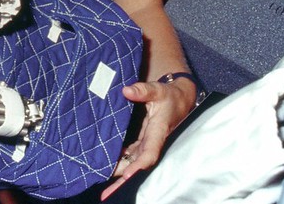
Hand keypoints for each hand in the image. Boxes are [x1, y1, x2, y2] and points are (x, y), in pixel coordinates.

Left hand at [101, 78, 196, 199]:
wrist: (178, 99)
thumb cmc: (169, 96)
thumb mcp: (158, 90)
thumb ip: (143, 90)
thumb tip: (126, 91)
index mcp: (158, 132)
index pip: (149, 153)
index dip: (139, 165)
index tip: (127, 175)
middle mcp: (152, 142)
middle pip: (138, 165)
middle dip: (125, 180)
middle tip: (108, 194)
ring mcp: (147, 143)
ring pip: (133, 163)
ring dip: (120, 174)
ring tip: (104, 189)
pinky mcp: (142, 141)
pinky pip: (130, 155)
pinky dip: (120, 162)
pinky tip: (107, 167)